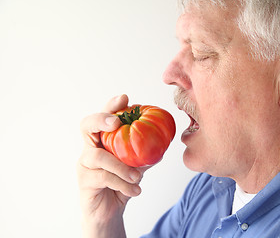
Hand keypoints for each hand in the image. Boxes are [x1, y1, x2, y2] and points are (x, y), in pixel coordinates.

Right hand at [78, 95, 148, 237]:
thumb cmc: (121, 184)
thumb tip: (164, 141)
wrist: (109, 211)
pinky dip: (123, 184)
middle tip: (116, 122)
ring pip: (99, 157)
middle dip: (101, 119)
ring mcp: (84, 164)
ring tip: (137, 177)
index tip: (125, 98)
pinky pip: (104, 178)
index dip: (111, 106)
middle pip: (86, 125)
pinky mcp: (84, 181)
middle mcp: (90, 148)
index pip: (103, 118)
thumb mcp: (136, 167)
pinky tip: (135, 190)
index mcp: (103, 141)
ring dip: (122, 166)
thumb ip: (145, 154)